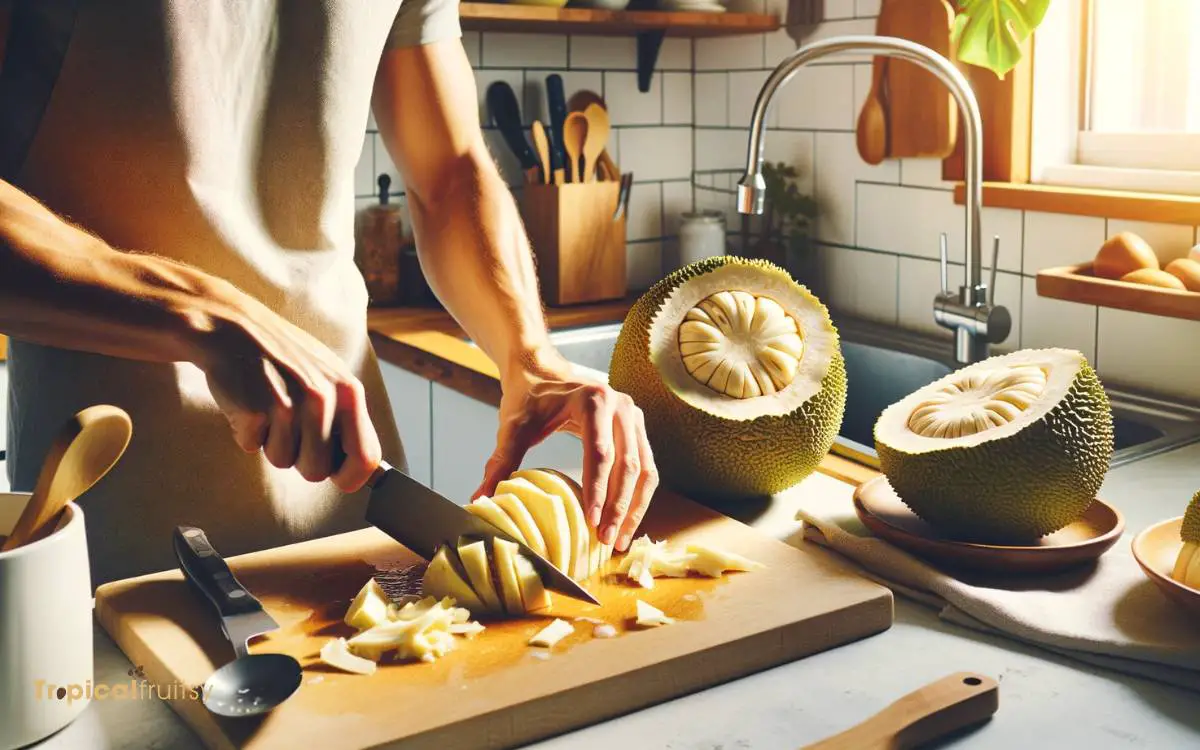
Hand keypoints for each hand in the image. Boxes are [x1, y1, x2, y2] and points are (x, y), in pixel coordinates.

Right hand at [196, 290, 381, 491]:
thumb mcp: (329, 377)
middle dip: (301, 459)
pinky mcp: (255, 409)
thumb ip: (348, 418)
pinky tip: (248, 403)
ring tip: (268, 408)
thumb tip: (367, 467)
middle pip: (318, 471)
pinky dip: (246, 433)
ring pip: (283, 462)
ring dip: (271, 443)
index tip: (341, 480)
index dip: (352, 478)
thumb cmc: (284, 358)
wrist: (233, 328)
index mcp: (349, 392)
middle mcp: (323, 398)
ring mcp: (289, 404)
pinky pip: (251, 447)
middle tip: (289, 428)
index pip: (366, 457)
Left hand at [474, 354, 658, 551]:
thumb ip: (501, 461)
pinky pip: (646, 468)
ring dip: (634, 508)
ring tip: (619, 539)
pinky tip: (625, 521)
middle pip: (628, 465)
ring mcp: (634, 417)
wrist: (542, 371)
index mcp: (593, 400)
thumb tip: (481, 498)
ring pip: (645, 470)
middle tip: (606, 540)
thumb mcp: (513, 427)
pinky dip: (638, 497)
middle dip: (618, 507)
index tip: (590, 522)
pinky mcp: (638, 429)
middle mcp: (621, 406)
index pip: (600, 453)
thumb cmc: (529, 399)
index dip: (597, 490)